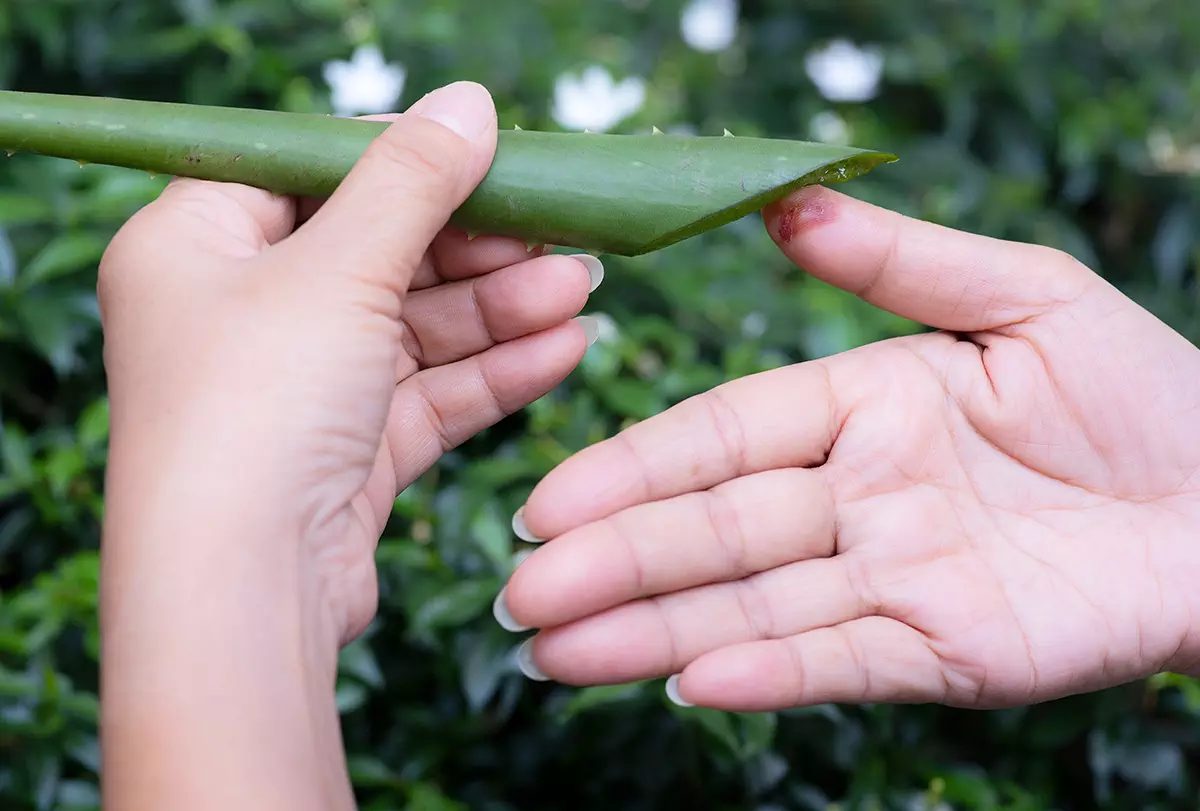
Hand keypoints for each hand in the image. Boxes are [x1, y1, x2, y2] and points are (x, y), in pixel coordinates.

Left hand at [99, 82, 597, 809]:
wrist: (240, 589)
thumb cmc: (255, 408)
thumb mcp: (339, 269)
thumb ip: (411, 180)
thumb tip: (467, 102)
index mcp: (200, 244)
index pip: (309, 170)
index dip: (400, 156)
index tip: (488, 152)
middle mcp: (243, 312)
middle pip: (378, 249)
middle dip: (477, 245)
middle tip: (561, 231)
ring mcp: (299, 385)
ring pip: (416, 327)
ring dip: (501, 308)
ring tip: (582, 288)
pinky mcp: (348, 449)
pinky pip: (431, 392)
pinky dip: (494, 370)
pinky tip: (563, 348)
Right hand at [499, 185, 1199, 712]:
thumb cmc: (1147, 392)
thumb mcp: (1022, 297)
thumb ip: (900, 259)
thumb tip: (786, 206)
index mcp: (860, 406)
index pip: (721, 437)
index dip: (634, 468)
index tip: (551, 500)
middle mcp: (857, 497)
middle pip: (714, 530)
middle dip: (614, 562)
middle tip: (520, 594)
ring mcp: (894, 580)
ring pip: (753, 605)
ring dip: (651, 628)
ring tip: (556, 651)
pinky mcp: (942, 652)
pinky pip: (838, 660)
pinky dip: (764, 672)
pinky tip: (685, 681)